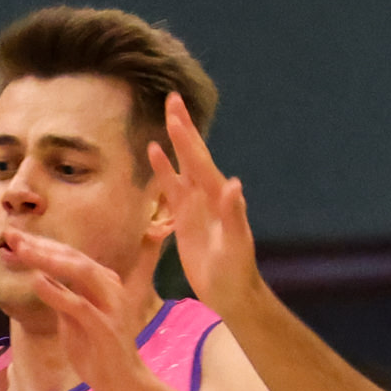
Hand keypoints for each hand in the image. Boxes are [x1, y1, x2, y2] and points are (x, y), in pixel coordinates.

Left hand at [0, 231, 160, 390]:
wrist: (121, 381)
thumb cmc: (96, 348)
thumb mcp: (73, 318)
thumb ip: (60, 295)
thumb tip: (37, 276)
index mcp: (102, 281)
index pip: (68, 255)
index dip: (40, 244)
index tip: (12, 237)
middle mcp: (109, 286)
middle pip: (73, 257)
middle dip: (40, 245)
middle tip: (12, 236)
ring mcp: (110, 305)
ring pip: (80, 272)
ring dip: (48, 259)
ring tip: (22, 250)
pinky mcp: (106, 327)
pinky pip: (79, 305)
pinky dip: (57, 293)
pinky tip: (37, 281)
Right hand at [151, 95, 261, 314]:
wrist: (231, 291)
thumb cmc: (236, 270)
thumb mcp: (236, 243)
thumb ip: (234, 213)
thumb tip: (234, 184)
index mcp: (218, 196)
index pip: (198, 160)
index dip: (186, 138)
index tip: (175, 113)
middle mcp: (207, 193)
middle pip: (192, 154)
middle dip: (182, 127)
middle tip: (172, 98)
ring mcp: (196, 204)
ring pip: (182, 165)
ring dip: (174, 142)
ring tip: (165, 118)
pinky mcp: (185, 217)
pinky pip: (172, 187)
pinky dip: (163, 169)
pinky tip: (154, 154)